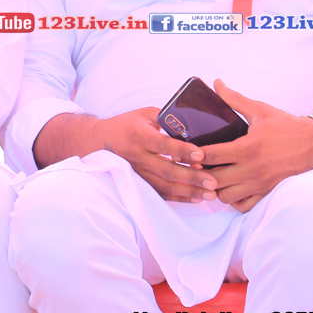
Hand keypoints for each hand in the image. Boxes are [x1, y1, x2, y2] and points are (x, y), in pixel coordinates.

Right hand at [101, 108, 217, 203]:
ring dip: (189, 191)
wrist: (99, 141)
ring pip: (165, 186)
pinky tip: (196, 198)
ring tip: (210, 194)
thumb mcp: (144, 114)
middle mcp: (138, 156)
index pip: (163, 144)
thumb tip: (193, 124)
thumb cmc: (126, 125)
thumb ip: (166, 118)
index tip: (201, 154)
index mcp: (139, 135)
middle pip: (167, 170)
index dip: (182, 150)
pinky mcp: (139, 182)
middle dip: (191, 178)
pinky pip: (160, 193)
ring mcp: (138, 172)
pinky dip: (178, 197)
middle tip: (213, 182)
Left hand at [198, 80, 312, 212]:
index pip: (211, 156)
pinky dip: (232, 200)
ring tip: (210, 177)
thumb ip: (234, 99)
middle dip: (200, 174)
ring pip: (226, 196)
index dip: (194, 155)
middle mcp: (253, 169)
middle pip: (214, 180)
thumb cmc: (286, 125)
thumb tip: (216, 83)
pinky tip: (228, 187)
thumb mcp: (259, 109)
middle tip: (194, 166)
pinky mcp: (268, 192)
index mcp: (248, 148)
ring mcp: (260, 183)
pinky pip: (243, 205)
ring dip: (214, 188)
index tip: (187, 151)